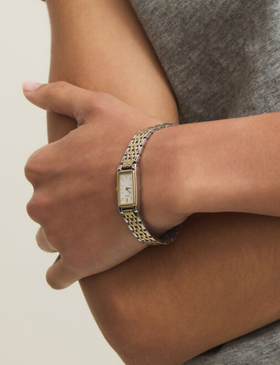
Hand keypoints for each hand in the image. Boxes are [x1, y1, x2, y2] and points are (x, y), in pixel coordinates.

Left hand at [22, 81, 186, 288]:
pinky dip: (68, 269)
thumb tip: (25, 88)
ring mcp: (58, 235)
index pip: (43, 175)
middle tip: (105, 197)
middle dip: (68, 205)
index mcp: (40, 166)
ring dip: (69, 234)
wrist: (170, 175)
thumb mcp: (97, 105)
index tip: (95, 173)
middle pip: (45, 208)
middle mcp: (40, 202)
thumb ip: (57, 95)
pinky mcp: (78, 261)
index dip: (70, 174)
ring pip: (50, 240)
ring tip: (103, 225)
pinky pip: (58, 276)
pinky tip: (89, 257)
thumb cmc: (137, 138)